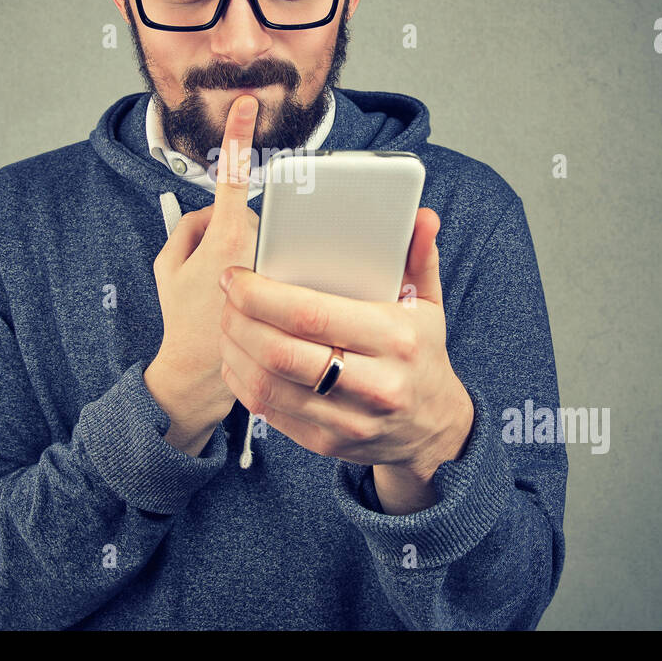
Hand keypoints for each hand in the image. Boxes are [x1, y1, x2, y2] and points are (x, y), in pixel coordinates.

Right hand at [146, 94, 261, 444]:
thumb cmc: (183, 318)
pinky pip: (282, 258)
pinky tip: (260, 301)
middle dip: (237, 231)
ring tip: (236, 292)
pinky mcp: (292, 286)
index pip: (233, 176)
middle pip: (254, 213)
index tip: (246, 103)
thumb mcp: (168, 265)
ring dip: (256, 253)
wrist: (201, 376)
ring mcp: (278, 267)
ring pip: (268, 236)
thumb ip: (189, 225)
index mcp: (227, 237)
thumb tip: (214, 210)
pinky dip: (270, 270)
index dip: (237, 136)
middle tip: (219, 273)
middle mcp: (259, 248)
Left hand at [216, 207, 474, 489]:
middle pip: (280, 352)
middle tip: (226, 297)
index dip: (261, 295)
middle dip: (239, 320)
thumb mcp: (430, 305)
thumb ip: (420, 258)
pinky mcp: (326, 443)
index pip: (310, 315)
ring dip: (234, 350)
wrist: (435, 429)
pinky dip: (242, 381)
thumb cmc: (422, 355)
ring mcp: (348, 420)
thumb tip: (422, 217)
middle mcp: (374, 384)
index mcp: (394, 339)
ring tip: (227, 323)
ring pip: (268, 386)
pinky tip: (236, 357)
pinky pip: (269, 412)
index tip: (236, 277)